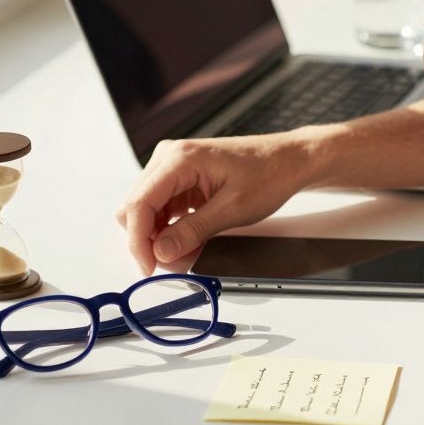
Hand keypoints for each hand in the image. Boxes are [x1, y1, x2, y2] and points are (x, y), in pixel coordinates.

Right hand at [115, 133, 311, 275]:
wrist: (288, 160)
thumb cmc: (268, 174)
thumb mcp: (233, 209)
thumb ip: (193, 231)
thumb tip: (161, 252)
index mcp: (180, 158)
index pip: (138, 204)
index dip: (138, 241)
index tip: (148, 266)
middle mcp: (170, 158)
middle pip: (136, 207)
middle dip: (150, 239)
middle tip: (174, 261)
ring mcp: (174, 167)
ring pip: (147, 211)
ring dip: (162, 236)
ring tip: (191, 250)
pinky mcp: (181, 178)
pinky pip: (163, 208)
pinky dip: (172, 228)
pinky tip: (192, 239)